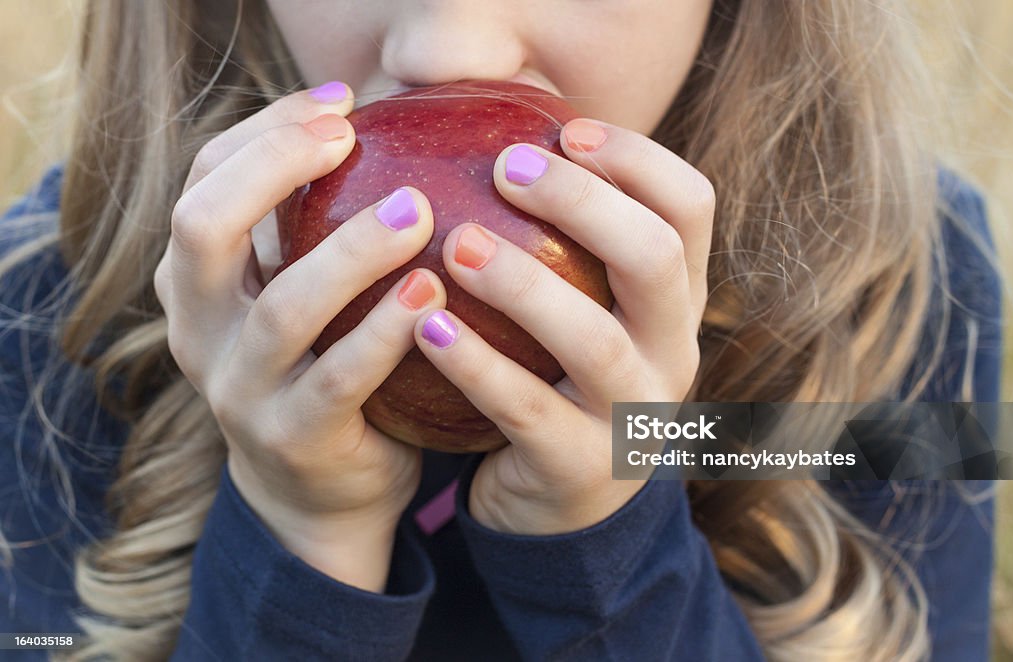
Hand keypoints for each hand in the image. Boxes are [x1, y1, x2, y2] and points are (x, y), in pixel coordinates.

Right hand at [153, 83, 445, 589]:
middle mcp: (200, 330)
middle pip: (203, 228)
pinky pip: (340, 379)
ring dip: (350, 253)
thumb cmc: (321, 367)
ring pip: (282, 309)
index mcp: (195, 283)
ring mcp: (239, 390)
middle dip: (273, 167)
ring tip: (416, 211)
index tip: (343, 104)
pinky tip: (431, 292)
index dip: (264, 131)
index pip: (203, 181)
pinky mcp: (294, 439)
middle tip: (351, 138)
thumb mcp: (299, 295)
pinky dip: (384, 332)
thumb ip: (314, 229)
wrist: (317, 493)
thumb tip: (383, 129)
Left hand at [413, 119, 712, 534]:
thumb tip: (494, 133)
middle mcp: (673, 352)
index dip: (638, 159)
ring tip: (458, 245)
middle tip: (505, 166)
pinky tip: (425, 325)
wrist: (559, 503)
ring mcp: (633, 415)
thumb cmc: (556, 376)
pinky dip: (475, 364)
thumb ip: (565, 239)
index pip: (690, 207)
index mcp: (676, 300)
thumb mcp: (580, 307)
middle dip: (584, 203)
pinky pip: (526, 410)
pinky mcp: (580, 468)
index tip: (567, 131)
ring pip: (594, 340)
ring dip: (524, 284)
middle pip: (654, 259)